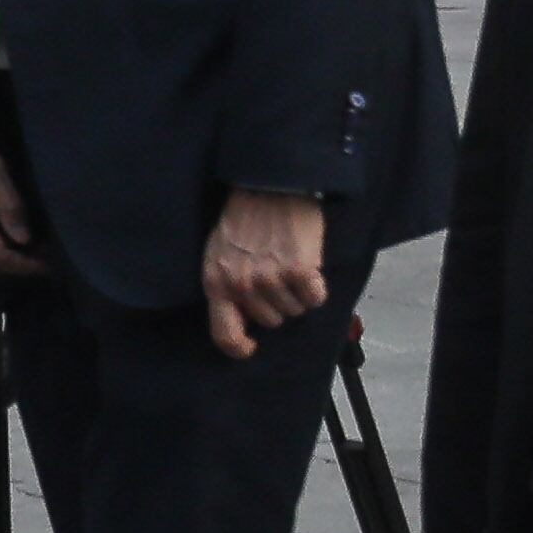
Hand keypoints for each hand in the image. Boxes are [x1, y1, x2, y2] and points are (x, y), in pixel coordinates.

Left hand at [202, 189, 328, 360]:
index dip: (239, 347)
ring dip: (298, 294)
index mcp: (216, 283)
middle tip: (279, 278)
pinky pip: (315, 298)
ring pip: (294, 311)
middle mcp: (242, 285)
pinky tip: (310, 267)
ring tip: (293, 267)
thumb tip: (243, 318)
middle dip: (277, 305)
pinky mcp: (300, 271)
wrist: (270, 185)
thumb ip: (226, 285)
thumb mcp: (219, 254)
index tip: (252, 347)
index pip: (225, 334)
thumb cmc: (244, 218)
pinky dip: (317, 288)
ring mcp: (271, 279)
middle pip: (270, 321)